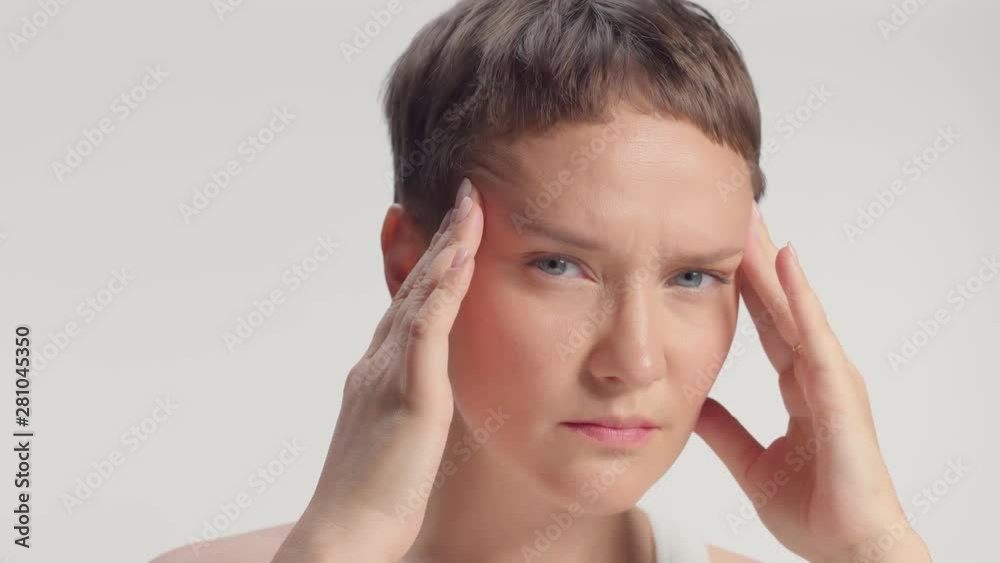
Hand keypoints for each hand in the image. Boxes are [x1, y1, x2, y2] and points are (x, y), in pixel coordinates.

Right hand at [272, 179, 483, 562]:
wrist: (345, 532)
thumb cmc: (373, 494)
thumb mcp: (396, 433)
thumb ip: (408, 400)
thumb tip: (426, 388)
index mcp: (378, 370)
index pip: (408, 303)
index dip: (431, 263)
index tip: (453, 228)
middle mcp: (379, 360)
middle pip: (413, 285)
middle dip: (441, 236)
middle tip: (464, 194)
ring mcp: (390, 373)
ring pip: (421, 295)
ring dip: (448, 246)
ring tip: (471, 204)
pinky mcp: (408, 394)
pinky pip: (428, 330)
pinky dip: (445, 289)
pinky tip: (463, 256)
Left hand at [694, 201, 931, 562]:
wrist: (850, 549)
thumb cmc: (817, 510)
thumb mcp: (752, 462)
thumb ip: (724, 431)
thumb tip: (691, 404)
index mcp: (801, 387)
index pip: (769, 324)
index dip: (746, 286)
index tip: (721, 248)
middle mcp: (819, 373)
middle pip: (782, 304)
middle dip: (758, 259)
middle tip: (736, 210)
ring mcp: (832, 379)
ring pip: (797, 309)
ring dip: (775, 263)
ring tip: (753, 219)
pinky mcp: (838, 393)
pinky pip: (814, 337)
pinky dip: (799, 299)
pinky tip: (785, 264)